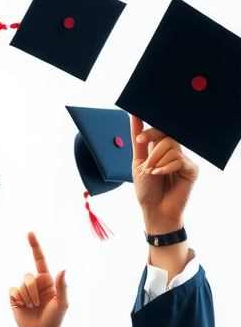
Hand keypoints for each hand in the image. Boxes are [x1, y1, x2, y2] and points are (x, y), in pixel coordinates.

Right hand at [8, 233, 68, 326]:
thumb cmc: (54, 320)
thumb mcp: (63, 304)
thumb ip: (62, 286)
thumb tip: (62, 270)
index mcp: (47, 281)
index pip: (40, 260)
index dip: (35, 246)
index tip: (29, 233)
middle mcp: (35, 284)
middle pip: (29, 276)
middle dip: (33, 290)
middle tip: (38, 304)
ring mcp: (24, 291)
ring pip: (21, 284)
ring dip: (28, 297)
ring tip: (32, 308)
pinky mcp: (14, 299)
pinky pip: (13, 291)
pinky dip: (18, 299)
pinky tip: (21, 306)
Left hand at [131, 115, 197, 234]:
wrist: (154, 210)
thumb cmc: (146, 189)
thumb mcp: (138, 164)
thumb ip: (139, 142)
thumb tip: (134, 116)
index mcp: (160, 149)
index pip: (159, 131)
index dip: (150, 132)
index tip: (140, 139)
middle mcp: (173, 152)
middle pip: (166, 136)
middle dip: (153, 150)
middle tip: (146, 165)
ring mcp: (183, 160)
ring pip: (172, 147)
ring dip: (157, 161)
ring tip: (152, 174)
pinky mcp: (191, 169)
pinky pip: (179, 160)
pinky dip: (166, 167)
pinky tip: (159, 175)